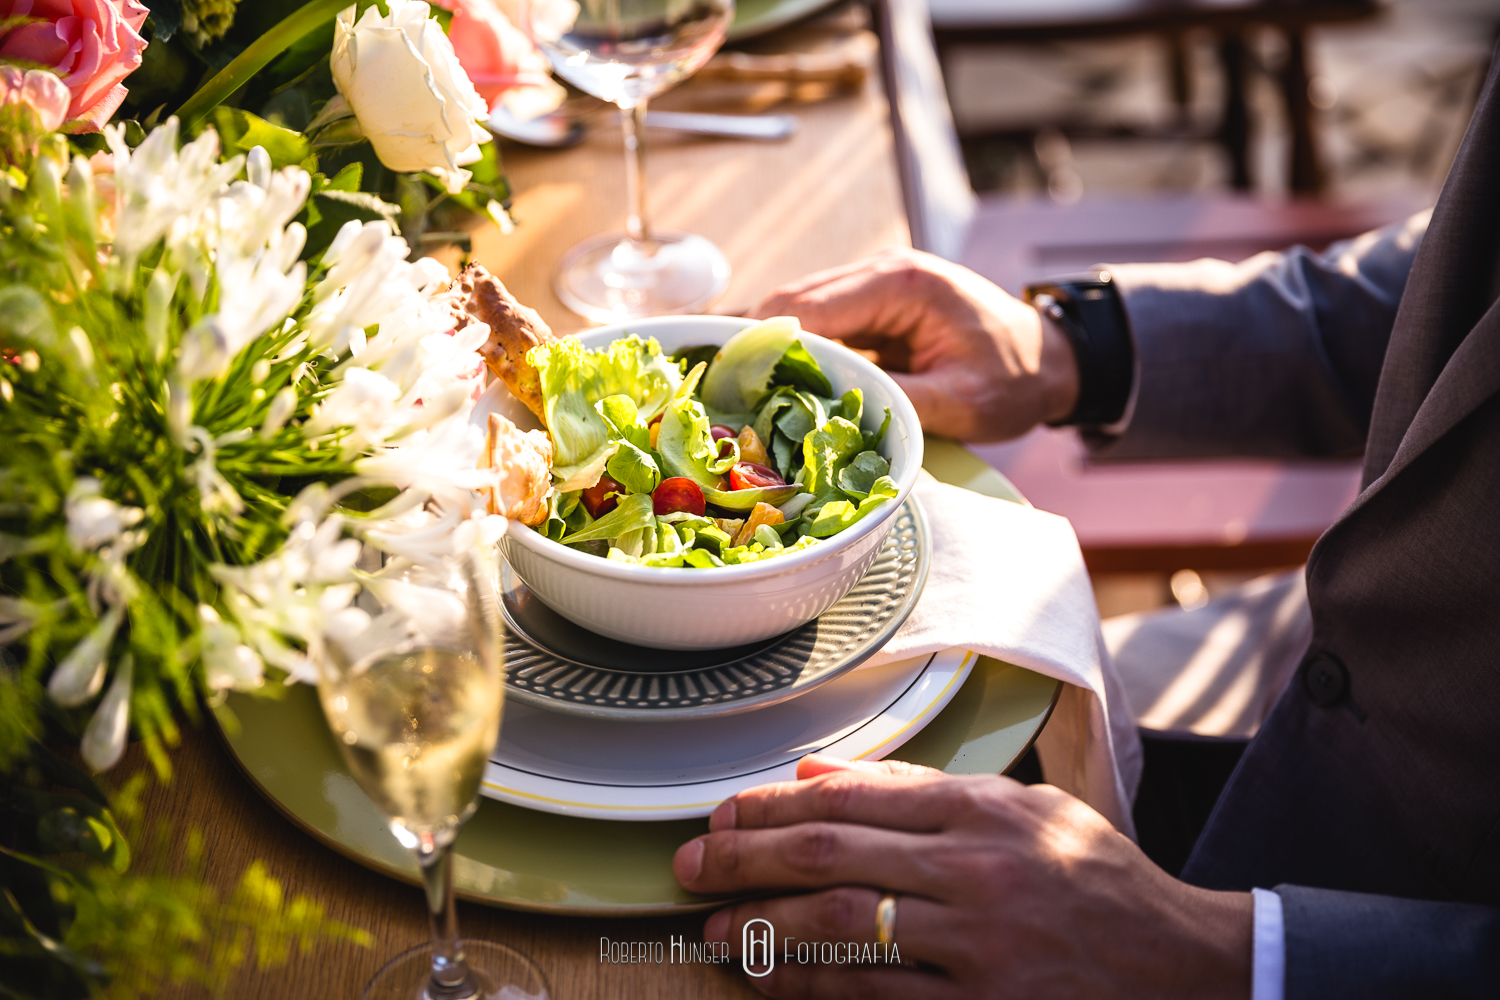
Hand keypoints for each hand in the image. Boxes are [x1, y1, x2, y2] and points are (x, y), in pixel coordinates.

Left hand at [673, 754, 1251, 999]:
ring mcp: (978, 948)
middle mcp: (976, 871)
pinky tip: (773, 980)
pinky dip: (814, 989)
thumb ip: (917, 785)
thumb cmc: (1093, 878)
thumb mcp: (1021, 807)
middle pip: (831, 857)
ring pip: (842, 929)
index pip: (851, 797)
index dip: (773, 805)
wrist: (1181, 966)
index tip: (723, 812)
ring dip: (763, 928)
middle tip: (690, 865)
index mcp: (982, 811)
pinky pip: (876, 999)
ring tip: (714, 929)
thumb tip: (817, 772)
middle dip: (745, 858)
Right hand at [750, 249, 1078, 440]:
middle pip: (794, 301)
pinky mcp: (875, 307)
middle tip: (718, 389)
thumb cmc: (1016, 379)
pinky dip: (797, 352)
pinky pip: (822, 325)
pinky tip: (771, 383)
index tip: (727, 378)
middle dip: (757, 343)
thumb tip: (827, 414)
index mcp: (903, 283)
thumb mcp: (962, 403)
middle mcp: (882, 272)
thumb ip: (897, 401)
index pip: (811, 305)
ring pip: (801, 311)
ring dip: (772, 348)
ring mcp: (876, 286)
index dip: (764, 340)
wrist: (1053, 360)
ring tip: (733, 388)